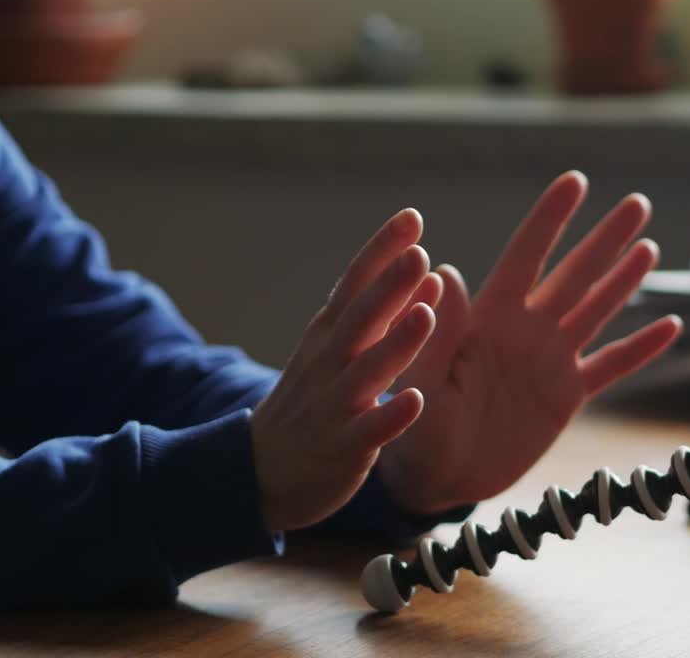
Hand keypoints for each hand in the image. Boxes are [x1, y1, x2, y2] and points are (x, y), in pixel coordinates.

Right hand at [250, 208, 445, 531]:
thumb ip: (382, 313)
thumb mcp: (338, 350)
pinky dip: (391, 416)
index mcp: (329, 333)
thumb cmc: (314, 401)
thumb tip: (424, 268)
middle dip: (389, 286)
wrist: (262, 472)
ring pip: (367, 371)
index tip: (412, 217)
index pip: (354, 282)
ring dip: (396, 343)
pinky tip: (416, 401)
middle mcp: (328, 362)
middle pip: (359, 318)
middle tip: (418, 254)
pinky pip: (369, 431)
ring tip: (427, 314)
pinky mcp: (343, 447)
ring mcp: (334, 404)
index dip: (381, 250)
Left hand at [377, 171, 681, 513]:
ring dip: (625, 280)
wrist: (436, 477)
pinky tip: (670, 327)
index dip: (551, 218)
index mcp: (489, 317)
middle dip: (605, 238)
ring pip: (597, 311)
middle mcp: (526, 329)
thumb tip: (444, 272)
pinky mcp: (566, 397)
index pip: (526, 255)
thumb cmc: (415, 426)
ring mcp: (549, 360)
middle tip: (637, 203)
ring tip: (650, 247)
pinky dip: (640, 349)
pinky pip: (611, 367)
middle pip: (575, 273)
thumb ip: (438, 331)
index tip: (575, 181)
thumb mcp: (421, 377)